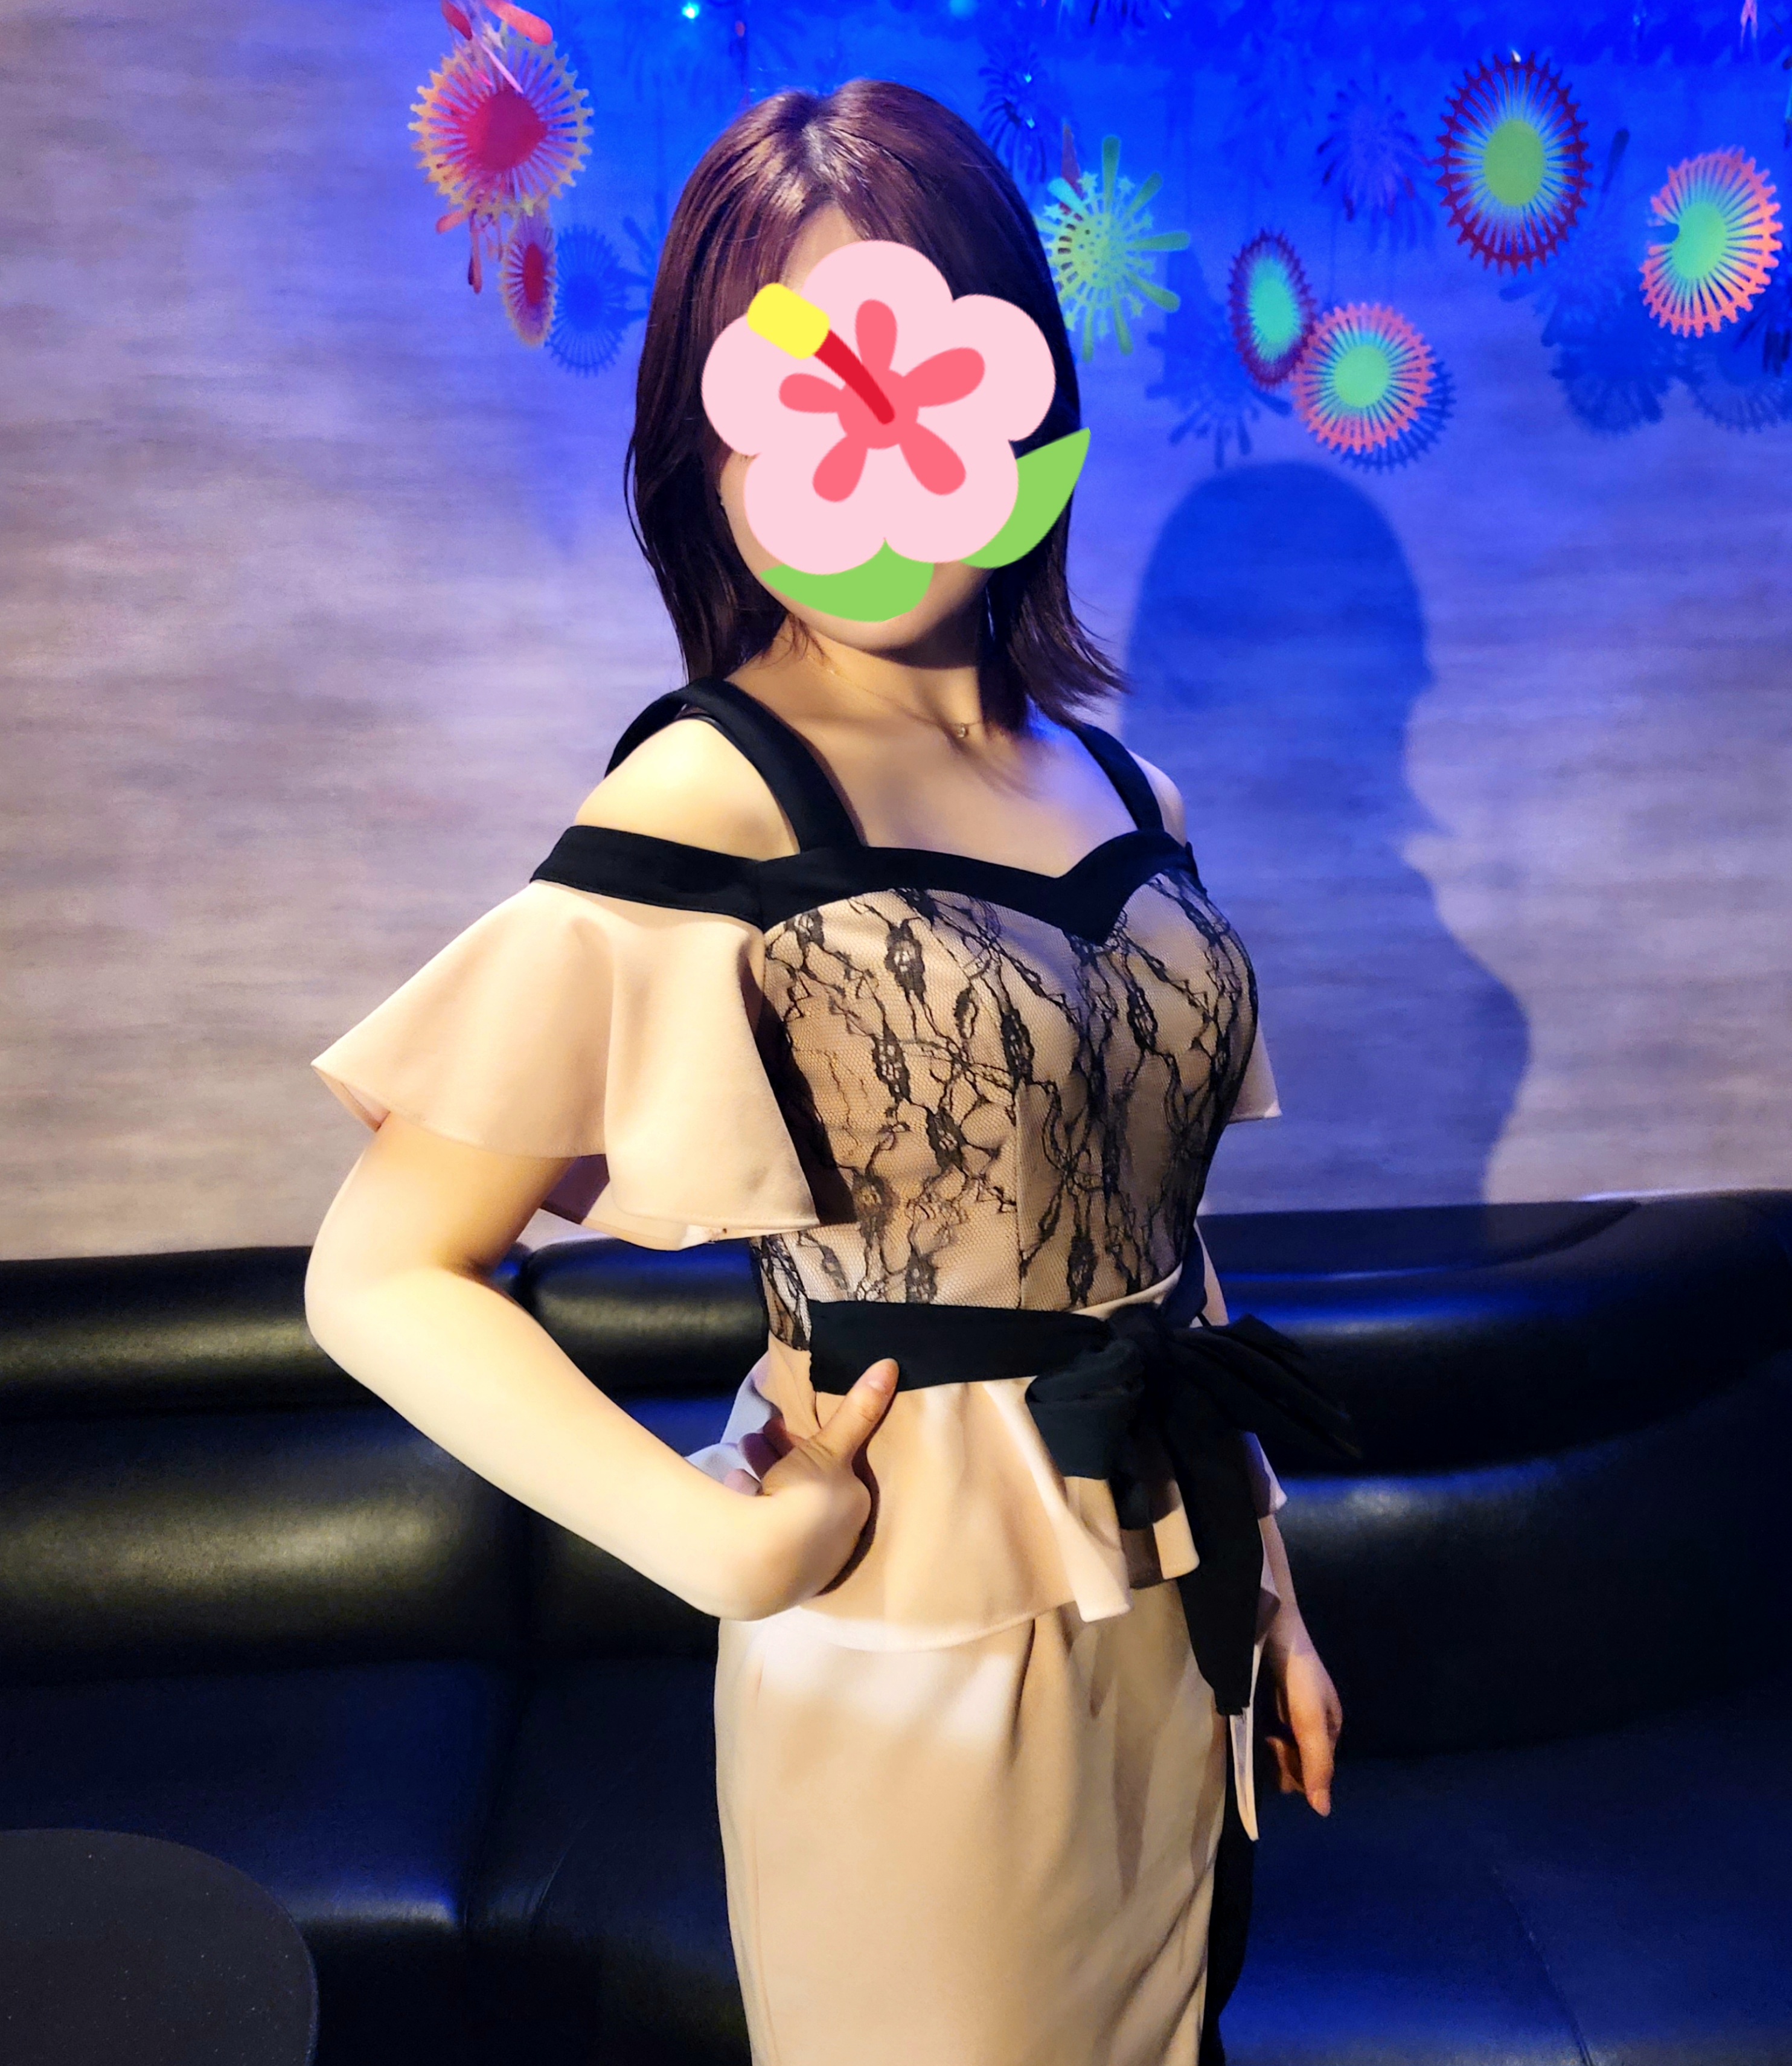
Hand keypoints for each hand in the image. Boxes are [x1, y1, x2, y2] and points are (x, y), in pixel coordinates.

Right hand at [744, 1359, 897, 1614]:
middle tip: (762, 1431)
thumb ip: (858, 1410)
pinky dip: (748, 1501)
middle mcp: (834, 1543)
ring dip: (765, 1470)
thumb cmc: (805, 1499)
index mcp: (855, 1511)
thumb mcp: (830, 1447)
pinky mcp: (766, 1573)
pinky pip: (759, 1528)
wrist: (758, 1563)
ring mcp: (800, 1562)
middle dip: (785, 1454)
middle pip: (809, 1487)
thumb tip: (890, 1366)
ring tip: (744, 1445)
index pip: (839, 1470)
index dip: (814, 1443)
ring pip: (783, 1506)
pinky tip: (734, 1480)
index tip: (792, 1424)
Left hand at [1262, 1629, 1341, 1815]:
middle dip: (1281, 1762)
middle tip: (1268, 1739)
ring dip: (1267, 1752)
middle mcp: (1310, 1728)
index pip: (1313, 1774)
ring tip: (1259, 1731)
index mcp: (1328, 1731)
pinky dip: (1257, 1738)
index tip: (1278, 1748)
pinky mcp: (1268, 1706)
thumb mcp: (1310, 1721)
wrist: (1271, 1628)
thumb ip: (1317, 1764)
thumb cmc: (1298, 1676)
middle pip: (1294, 1767)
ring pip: (1277, 1755)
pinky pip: (1263, 1737)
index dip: (1295, 1770)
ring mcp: (1288, 1717)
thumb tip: (1324, 1812)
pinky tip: (1251, 1724)